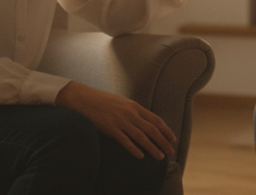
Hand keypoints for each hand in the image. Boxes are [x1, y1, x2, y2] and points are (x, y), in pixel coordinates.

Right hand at [55, 81, 176, 159]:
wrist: (82, 98)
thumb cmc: (101, 101)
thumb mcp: (121, 102)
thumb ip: (132, 111)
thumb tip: (143, 121)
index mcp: (134, 106)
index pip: (156, 119)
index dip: (166, 130)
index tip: (172, 139)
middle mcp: (130, 113)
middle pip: (152, 130)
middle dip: (163, 142)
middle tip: (171, 152)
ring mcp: (120, 121)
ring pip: (141, 137)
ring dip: (153, 148)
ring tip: (160, 157)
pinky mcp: (110, 128)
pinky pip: (125, 141)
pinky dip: (134, 149)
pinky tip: (141, 156)